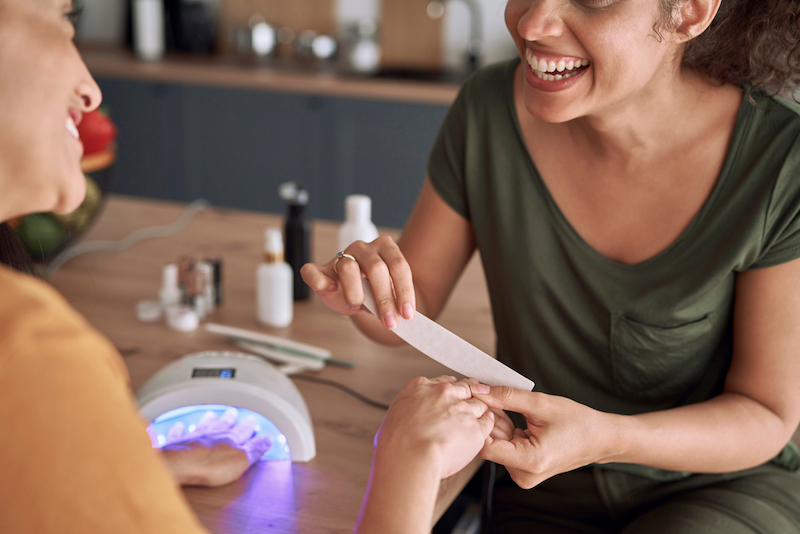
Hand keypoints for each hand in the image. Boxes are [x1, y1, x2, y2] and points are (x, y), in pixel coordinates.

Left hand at [155, 407, 270, 486]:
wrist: (181, 466)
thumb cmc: (210, 466)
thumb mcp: (241, 461)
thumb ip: (254, 450)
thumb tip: (267, 439)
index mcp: (230, 440)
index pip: (242, 431)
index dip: (248, 426)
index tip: (252, 421)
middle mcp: (213, 435)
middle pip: (223, 425)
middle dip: (229, 419)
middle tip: (233, 411)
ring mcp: (194, 438)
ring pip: (203, 426)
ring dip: (208, 420)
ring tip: (211, 414)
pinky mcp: (177, 445)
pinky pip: (178, 434)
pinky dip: (179, 430)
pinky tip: (179, 426)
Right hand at [300, 236, 415, 328]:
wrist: (355, 295)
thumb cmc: (374, 292)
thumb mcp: (388, 294)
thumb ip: (395, 300)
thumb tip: (402, 317)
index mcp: (386, 248)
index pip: (398, 266)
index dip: (404, 291)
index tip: (407, 314)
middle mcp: (364, 248)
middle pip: (376, 269)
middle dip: (384, 299)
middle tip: (390, 322)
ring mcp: (342, 256)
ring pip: (348, 267)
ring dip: (355, 293)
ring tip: (357, 308)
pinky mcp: (321, 268)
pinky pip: (314, 271)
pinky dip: (321, 281)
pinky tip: (331, 289)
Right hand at [375, 376, 495, 478]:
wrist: (409, 456)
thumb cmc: (396, 443)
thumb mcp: (394, 416)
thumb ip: (409, 411)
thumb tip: (408, 420)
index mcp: (421, 387)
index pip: (444, 381)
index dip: (451, 388)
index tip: (454, 392)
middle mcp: (443, 394)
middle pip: (465, 387)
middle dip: (471, 391)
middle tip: (476, 392)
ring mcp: (461, 409)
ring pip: (478, 403)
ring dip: (479, 409)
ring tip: (481, 414)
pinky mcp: (475, 427)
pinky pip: (487, 422)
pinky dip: (487, 424)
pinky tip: (486, 427)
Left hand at [472, 386, 617, 488]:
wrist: (600, 439)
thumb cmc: (577, 422)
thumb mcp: (540, 404)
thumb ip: (507, 397)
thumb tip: (480, 391)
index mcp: (529, 462)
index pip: (485, 446)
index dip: (479, 421)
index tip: (476, 400)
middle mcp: (523, 474)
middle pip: (490, 444)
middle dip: (486, 417)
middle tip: (482, 392)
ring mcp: (524, 474)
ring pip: (496, 444)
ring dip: (495, 421)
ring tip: (498, 399)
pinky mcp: (524, 469)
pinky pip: (506, 446)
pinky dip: (504, 428)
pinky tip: (507, 411)